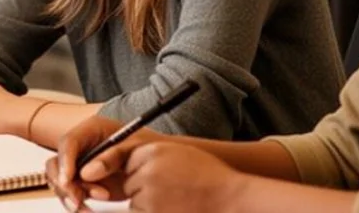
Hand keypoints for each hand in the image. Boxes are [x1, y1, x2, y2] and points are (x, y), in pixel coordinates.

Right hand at [46, 115, 158, 210]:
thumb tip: (86, 173)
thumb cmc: (147, 148)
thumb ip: (109, 157)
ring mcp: (80, 166)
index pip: (69, 142)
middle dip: (65, 184)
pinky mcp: (84, 183)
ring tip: (86, 208)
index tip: (69, 180)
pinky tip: (87, 211)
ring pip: (60, 181)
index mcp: (91, 130)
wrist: (159, 164)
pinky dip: (75, 204)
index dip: (65, 161)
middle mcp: (81, 147)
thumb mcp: (132, 147)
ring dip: (70, 197)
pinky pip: (69, 194)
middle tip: (79, 199)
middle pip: (57, 163)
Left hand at [120, 142, 247, 211]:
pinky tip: (174, 209)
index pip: (128, 162)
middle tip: (169, 191)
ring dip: (148, 205)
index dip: (140, 171)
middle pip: (128, 183)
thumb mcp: (180, 153)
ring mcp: (150, 195)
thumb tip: (128, 165)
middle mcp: (148, 171)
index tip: (156, 177)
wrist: (230, 199)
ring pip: (135, 202)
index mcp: (154, 151)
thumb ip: (153, 156)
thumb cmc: (209, 178)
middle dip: (142, 190)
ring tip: (175, 202)